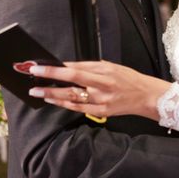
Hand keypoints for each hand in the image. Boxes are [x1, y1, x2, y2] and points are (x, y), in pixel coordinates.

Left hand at [28, 60, 170, 120]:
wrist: (146, 96)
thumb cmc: (129, 78)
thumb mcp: (111, 66)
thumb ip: (89, 67)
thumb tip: (67, 66)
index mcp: (104, 73)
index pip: (74, 70)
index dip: (54, 70)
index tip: (38, 67)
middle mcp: (102, 87)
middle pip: (70, 85)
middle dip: (49, 83)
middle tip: (32, 81)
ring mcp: (101, 101)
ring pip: (71, 99)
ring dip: (52, 95)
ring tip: (37, 92)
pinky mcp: (101, 111)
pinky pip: (78, 108)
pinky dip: (64, 104)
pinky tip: (53, 100)